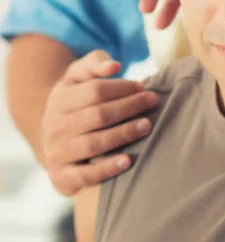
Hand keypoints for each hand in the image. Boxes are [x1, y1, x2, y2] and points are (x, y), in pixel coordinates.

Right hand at [41, 51, 159, 194]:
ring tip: (147, 126)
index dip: (122, 88)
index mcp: (59, 100)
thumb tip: (115, 66)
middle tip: (153, 101)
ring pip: (94, 143)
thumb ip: (95, 63)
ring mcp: (56, 153)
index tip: (143, 86)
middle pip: (98, 115)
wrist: (54, 138)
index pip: (95, 91)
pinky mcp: (62, 177)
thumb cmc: (77, 99)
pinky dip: (107, 170)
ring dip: (123, 134)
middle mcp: (54, 127)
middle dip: (129, 107)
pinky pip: (85, 176)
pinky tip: (128, 161)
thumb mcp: (79, 76)